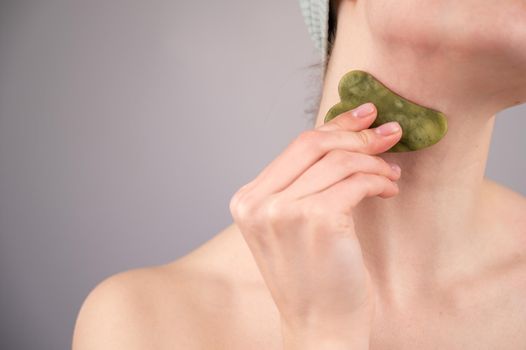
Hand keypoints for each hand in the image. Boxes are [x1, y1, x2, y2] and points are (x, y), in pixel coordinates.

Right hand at [229, 102, 402, 348]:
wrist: (318, 328)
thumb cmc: (313, 278)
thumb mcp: (293, 225)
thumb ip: (305, 183)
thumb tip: (343, 136)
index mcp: (247, 200)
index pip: (295, 147)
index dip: (335, 126)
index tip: (364, 116)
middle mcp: (258, 203)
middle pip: (313, 143)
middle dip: (357, 134)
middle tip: (389, 132)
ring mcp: (282, 210)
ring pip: (338, 161)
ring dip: (373, 162)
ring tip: (391, 174)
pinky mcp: (315, 219)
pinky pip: (355, 182)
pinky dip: (378, 181)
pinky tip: (388, 189)